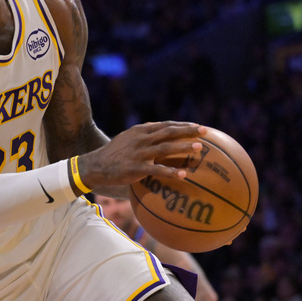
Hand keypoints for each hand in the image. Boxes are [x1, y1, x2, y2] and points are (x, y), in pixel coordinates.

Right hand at [78, 122, 206, 189]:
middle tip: (205, 131)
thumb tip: (161, 136)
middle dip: (188, 131)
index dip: (182, 125)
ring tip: (199, 148)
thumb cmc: (113, 154)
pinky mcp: (136, 168)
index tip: (198, 126)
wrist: (95, 166)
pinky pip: (157, 170)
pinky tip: (184, 175)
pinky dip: (171, 171)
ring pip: (165, 147)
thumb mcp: (127, 139)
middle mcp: (141, 139)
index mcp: (140, 131)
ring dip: (183, 147)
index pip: (165, 125)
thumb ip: (143, 136)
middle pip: (169, 132)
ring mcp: (139, 153)